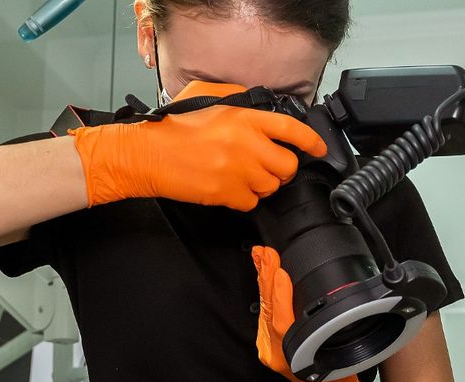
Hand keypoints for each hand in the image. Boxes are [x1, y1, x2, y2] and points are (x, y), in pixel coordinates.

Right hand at [71, 81, 327, 210]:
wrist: (146, 154)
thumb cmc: (171, 124)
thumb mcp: (204, 94)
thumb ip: (234, 97)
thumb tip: (258, 103)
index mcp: (243, 117)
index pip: (291, 130)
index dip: (311, 141)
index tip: (318, 149)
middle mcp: (245, 143)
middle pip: (287, 165)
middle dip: (282, 169)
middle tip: (268, 167)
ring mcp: (237, 170)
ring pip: (271, 187)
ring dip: (261, 185)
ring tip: (241, 176)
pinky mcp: (226, 193)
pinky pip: (251, 203)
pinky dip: (243, 200)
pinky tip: (227, 188)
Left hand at [251, 245, 375, 381]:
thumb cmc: (341, 378)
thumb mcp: (347, 354)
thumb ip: (342, 333)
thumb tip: (349, 300)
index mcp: (293, 358)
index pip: (281, 323)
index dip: (279, 296)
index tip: (279, 272)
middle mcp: (277, 355)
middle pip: (268, 312)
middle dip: (265, 279)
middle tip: (264, 253)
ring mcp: (271, 350)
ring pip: (264, 311)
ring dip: (263, 282)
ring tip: (261, 257)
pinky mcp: (271, 345)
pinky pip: (265, 315)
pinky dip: (265, 293)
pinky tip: (264, 277)